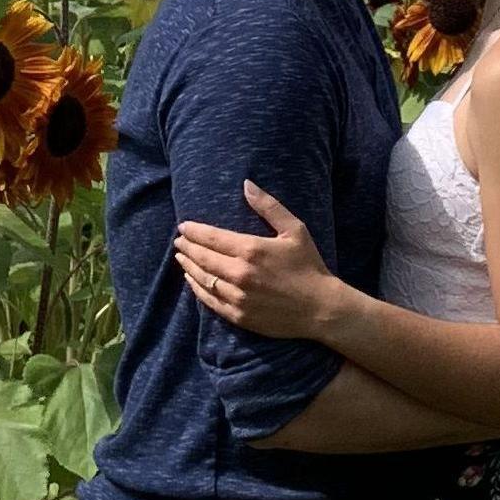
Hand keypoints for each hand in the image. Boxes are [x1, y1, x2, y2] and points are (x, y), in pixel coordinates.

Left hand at [174, 183, 337, 340]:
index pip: (212, 238)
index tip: (183, 226)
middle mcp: (240, 273)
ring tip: (181, 258)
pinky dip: (197, 289)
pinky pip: (210, 301)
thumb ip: (269, 206)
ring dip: (188, 267)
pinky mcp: (238, 316)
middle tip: (179, 241)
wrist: (320, 308)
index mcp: (251, 249)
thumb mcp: (295, 230)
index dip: (194, 231)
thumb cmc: (309, 265)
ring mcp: (237, 297)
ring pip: (203, 279)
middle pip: (202, 258)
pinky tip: (192, 281)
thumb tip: (246, 184)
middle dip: (187, 247)